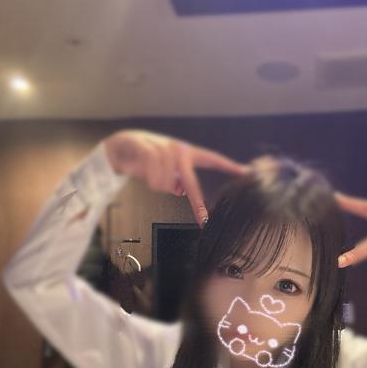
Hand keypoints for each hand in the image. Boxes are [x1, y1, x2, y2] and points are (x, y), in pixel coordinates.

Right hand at [104, 130, 247, 227]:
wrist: (121, 146)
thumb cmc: (145, 160)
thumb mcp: (165, 170)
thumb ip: (176, 180)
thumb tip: (182, 191)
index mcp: (187, 153)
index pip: (212, 159)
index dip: (229, 166)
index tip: (245, 172)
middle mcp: (179, 150)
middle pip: (191, 183)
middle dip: (197, 205)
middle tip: (204, 221)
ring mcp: (165, 149)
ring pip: (166, 185)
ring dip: (156, 184)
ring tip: (149, 173)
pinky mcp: (150, 150)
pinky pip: (154, 179)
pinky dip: (147, 180)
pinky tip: (141, 170)